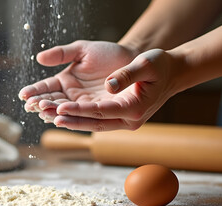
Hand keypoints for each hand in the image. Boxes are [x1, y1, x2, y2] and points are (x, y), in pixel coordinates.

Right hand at [19, 40, 137, 125]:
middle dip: (41, 104)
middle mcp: (71, 95)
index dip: (34, 91)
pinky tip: (60, 120)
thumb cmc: (107, 54)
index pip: (46, 87)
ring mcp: (83, 105)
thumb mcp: (83, 50)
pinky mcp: (96, 111)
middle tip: (32, 105)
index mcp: (65, 80)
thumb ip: (62, 54)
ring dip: (52, 113)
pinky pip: (82, 117)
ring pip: (64, 111)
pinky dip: (71, 119)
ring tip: (43, 112)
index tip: (24, 95)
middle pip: (52, 102)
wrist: (132, 61)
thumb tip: (39, 58)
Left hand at [19, 41, 179, 131]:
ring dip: (73, 121)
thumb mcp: (146, 64)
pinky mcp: (121, 117)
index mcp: (135, 107)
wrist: (172, 73)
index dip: (80, 111)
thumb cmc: (160, 66)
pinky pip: (98, 120)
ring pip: (95, 124)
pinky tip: (66, 114)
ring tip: (50, 117)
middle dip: (71, 120)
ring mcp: (126, 121)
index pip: (102, 112)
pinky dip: (82, 118)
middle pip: (95, 123)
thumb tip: (109, 86)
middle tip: (49, 117)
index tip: (61, 109)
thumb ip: (127, 75)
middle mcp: (130, 119)